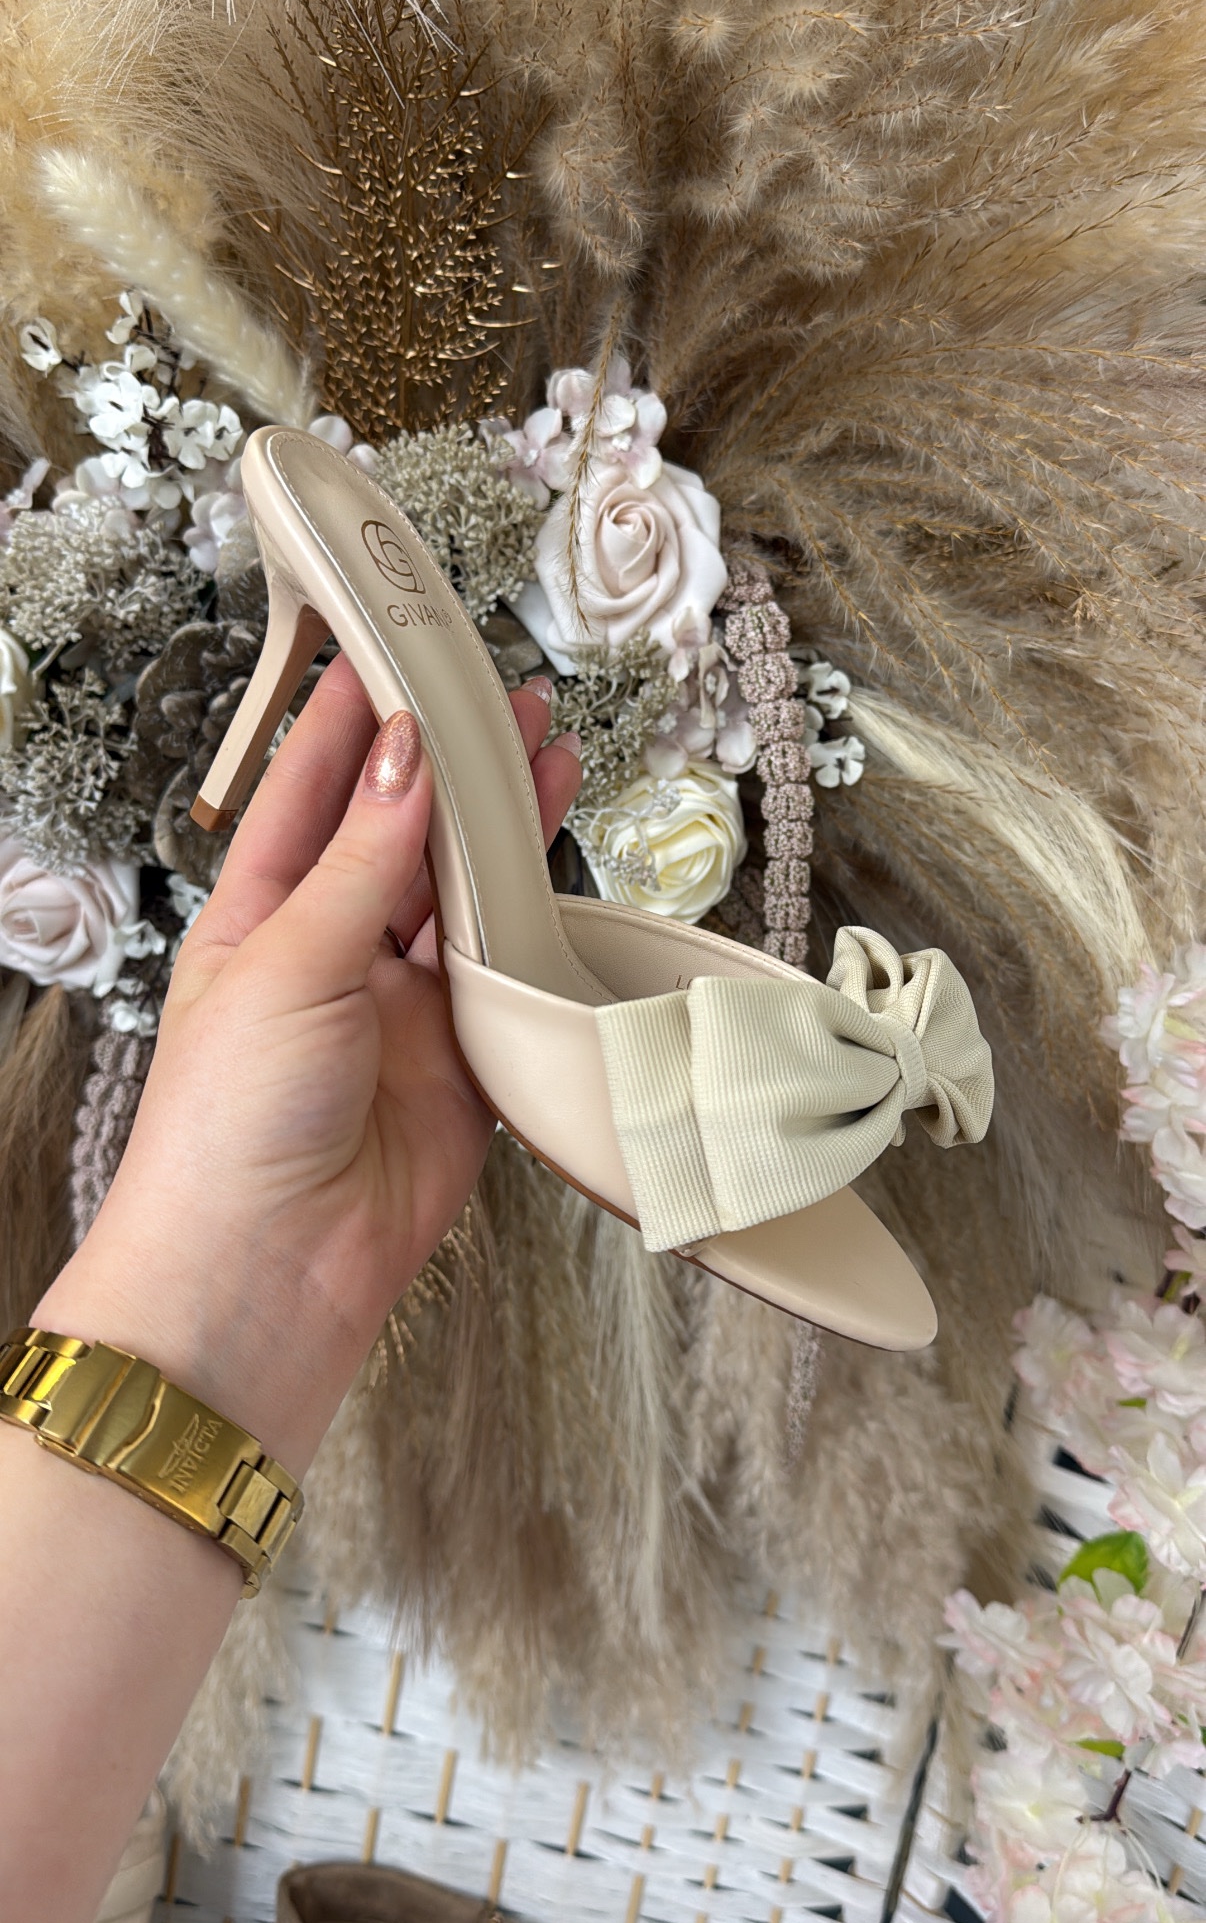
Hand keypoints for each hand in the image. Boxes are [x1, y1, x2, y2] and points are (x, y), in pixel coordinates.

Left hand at [33, 656, 580, 1471]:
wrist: (269, 1275)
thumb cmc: (228, 1128)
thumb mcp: (288, 964)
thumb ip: (363, 861)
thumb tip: (403, 756)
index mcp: (260, 918)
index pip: (309, 791)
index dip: (348, 718)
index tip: (386, 647)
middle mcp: (331, 954)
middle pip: (399, 834)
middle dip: (448, 763)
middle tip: (498, 693)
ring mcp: (400, 1007)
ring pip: (463, 896)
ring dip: (502, 829)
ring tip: (547, 751)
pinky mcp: (462, 1061)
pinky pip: (507, 973)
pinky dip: (535, 921)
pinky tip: (557, 863)